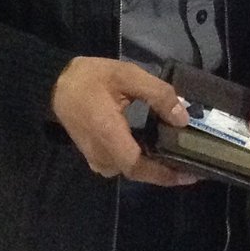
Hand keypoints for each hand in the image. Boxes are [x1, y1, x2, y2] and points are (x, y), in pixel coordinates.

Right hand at [50, 56, 197, 186]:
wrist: (55, 85)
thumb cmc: (90, 78)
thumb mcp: (127, 75)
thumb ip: (157, 94)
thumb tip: (182, 118)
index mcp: (108, 134)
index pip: (138, 166)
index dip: (165, 174)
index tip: (191, 175)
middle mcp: (101, 154)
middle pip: (139, 171)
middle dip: (167, 171)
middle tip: (194, 162)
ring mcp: (96, 159)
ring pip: (131, 169)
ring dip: (155, 165)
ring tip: (181, 155)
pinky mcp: (95, 157)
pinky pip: (122, 164)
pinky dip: (142, 160)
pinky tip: (158, 148)